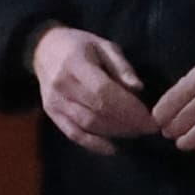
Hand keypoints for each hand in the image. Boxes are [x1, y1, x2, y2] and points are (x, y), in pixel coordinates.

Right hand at [32, 26, 161, 154]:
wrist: (44, 49)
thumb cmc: (79, 45)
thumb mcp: (103, 45)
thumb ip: (122, 66)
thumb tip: (139, 88)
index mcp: (75, 64)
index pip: (104, 91)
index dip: (129, 107)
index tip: (150, 117)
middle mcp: (62, 85)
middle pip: (97, 110)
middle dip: (127, 122)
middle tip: (148, 128)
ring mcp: (54, 102)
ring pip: (88, 124)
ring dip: (115, 132)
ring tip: (136, 133)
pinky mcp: (52, 113)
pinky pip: (74, 134)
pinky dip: (94, 144)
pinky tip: (113, 149)